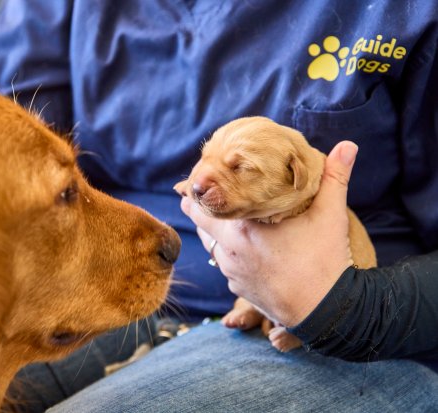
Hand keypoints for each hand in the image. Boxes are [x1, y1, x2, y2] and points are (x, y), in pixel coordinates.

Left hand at [181, 141, 358, 325]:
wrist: (327, 312)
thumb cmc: (325, 261)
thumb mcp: (331, 215)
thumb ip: (335, 178)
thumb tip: (348, 145)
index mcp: (243, 227)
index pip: (203, 204)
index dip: (197, 191)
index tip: (196, 181)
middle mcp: (230, 250)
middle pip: (199, 224)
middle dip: (197, 209)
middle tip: (197, 195)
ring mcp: (232, 272)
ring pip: (210, 246)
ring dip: (211, 231)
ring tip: (216, 217)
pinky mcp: (240, 289)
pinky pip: (224, 266)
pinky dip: (226, 254)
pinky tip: (238, 247)